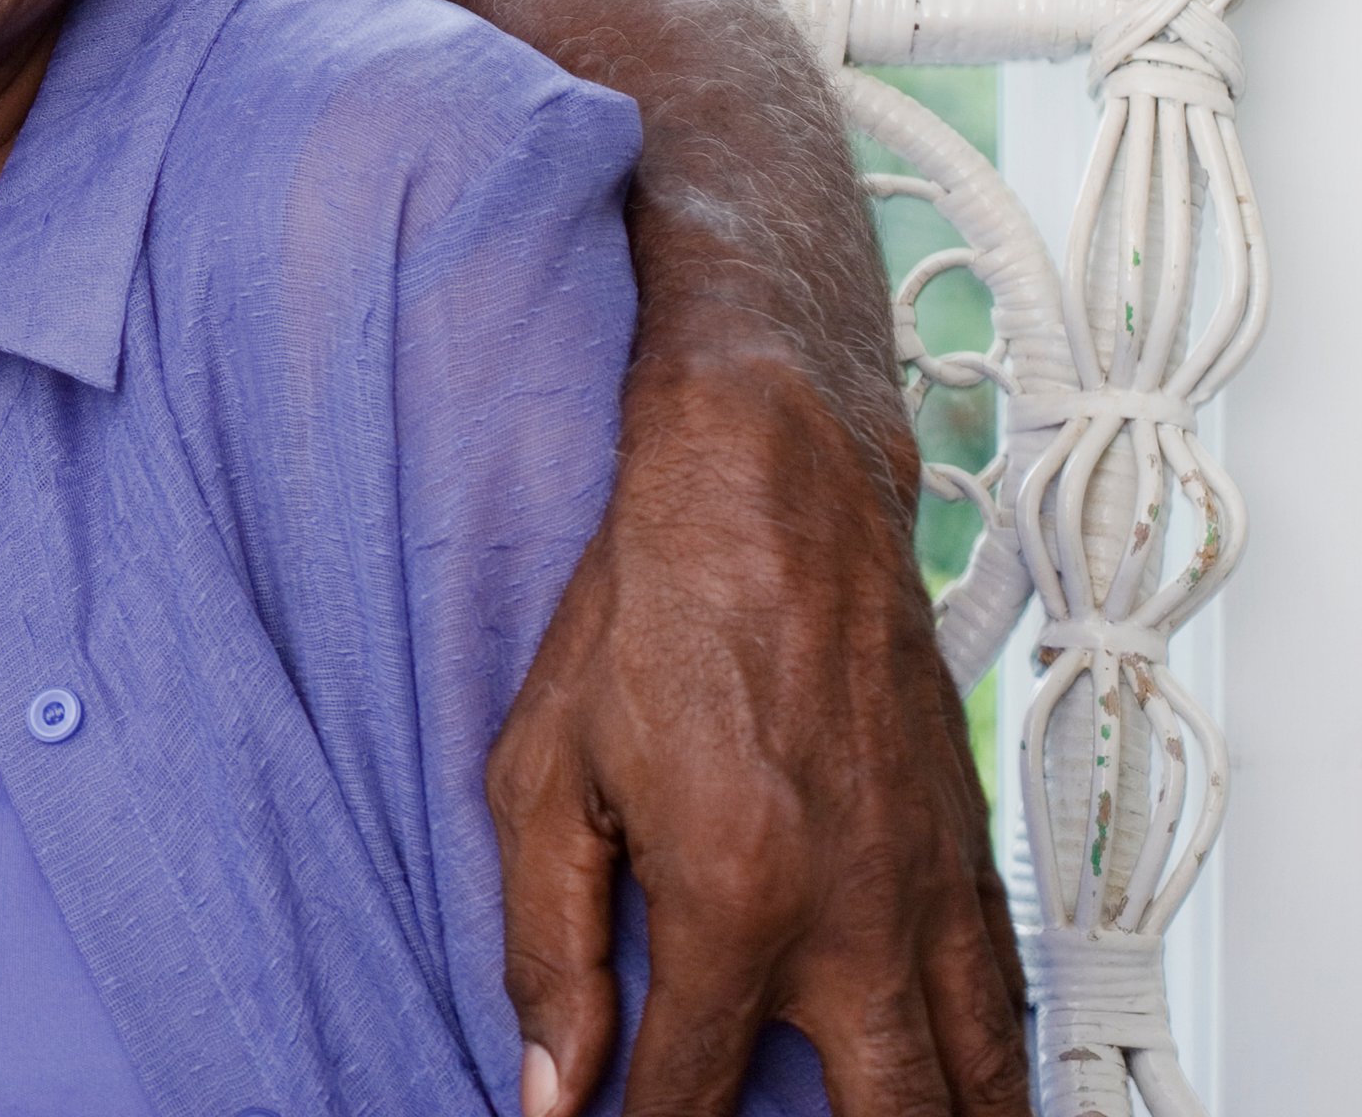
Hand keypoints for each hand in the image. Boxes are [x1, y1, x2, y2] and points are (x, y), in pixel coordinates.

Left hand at [488, 352, 1027, 1116]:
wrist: (771, 496)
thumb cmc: (651, 614)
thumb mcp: (543, 775)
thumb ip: (545, 944)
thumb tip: (549, 1079)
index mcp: (733, 897)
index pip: (691, 1094)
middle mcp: (851, 912)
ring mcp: (925, 888)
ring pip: (979, 1082)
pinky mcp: (968, 852)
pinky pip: (1009, 1000)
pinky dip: (997, 1065)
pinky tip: (966, 1088)